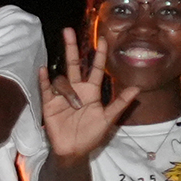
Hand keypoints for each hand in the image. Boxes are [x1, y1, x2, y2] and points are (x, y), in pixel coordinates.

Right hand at [33, 29, 140, 164]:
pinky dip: (44, 79)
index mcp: (91, 91)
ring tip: (73, 106)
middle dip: (71, 47)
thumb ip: (120, 103)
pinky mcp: (49, 103)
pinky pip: (45, 88)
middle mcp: (76, 89)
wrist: (73, 151)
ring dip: (68, 91)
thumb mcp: (108, 119)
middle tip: (68, 30)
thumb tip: (137, 88)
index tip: (102, 38)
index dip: (99, 54)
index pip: (95, 68)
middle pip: (74, 64)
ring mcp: (61, 95)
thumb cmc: (91, 135)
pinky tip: (43, 70)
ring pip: (62, 80)